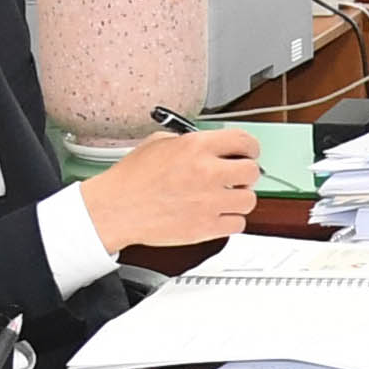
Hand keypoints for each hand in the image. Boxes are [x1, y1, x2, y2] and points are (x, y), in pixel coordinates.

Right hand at [83, 123, 264, 249]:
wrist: (116, 209)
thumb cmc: (131, 180)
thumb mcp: (158, 144)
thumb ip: (189, 142)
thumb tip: (209, 145)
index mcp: (196, 147)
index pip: (244, 141)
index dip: (250, 147)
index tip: (248, 152)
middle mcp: (206, 172)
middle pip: (252, 170)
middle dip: (246, 173)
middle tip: (237, 177)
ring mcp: (208, 202)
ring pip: (249, 200)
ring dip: (240, 198)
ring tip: (225, 198)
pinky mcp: (206, 227)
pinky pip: (238, 224)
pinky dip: (231, 221)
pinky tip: (218, 215)